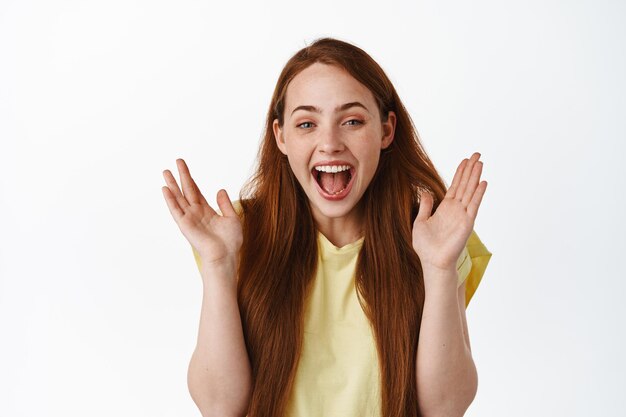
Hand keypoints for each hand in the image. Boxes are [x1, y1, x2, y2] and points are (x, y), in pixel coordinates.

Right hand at [162, 159, 242, 267]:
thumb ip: (224, 204)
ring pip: (178, 198)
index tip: (184, 166)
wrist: (225, 256)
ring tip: (166, 172)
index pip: (196, 191)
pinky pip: (176, 210)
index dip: (190, 179)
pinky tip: (165, 189)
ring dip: (172, 185)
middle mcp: (196, 213)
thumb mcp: (232, 218)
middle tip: (177, 161)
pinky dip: (170, 200)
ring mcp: (189, 218)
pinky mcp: (185, 225)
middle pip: (186, 191)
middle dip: (181, 176)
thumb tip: (220, 190)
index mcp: (206, 211)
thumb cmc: (230, 242)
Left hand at [412, 152, 486, 273]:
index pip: (455, 186)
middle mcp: (456, 210)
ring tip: (480, 162)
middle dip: (471, 169)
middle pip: (465, 185)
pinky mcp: (467, 223)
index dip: (460, 173)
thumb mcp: (420, 222)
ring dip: (475, 176)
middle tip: (477, 154)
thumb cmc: (426, 246)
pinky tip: (483, 182)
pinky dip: (478, 194)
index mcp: (445, 208)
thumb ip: (425, 207)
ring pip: (470, 191)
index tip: (465, 160)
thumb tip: (425, 192)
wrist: (432, 261)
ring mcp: (463, 215)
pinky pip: (473, 205)